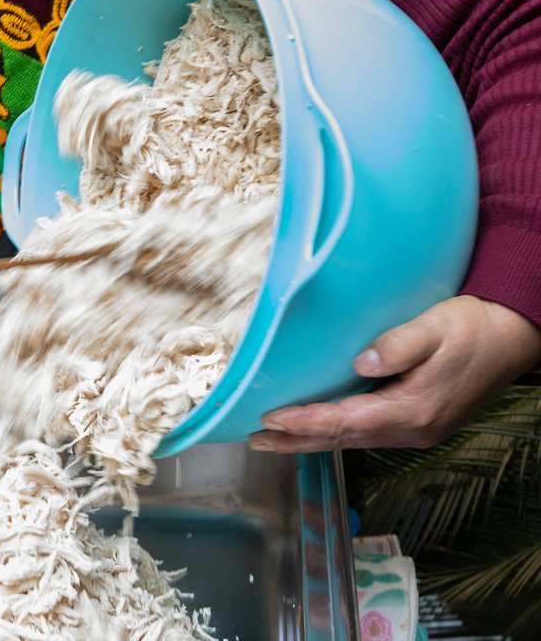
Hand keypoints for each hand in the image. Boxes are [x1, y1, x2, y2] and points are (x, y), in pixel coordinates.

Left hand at [248, 295, 540, 452]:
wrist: (512, 337)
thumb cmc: (474, 327)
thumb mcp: (436, 327)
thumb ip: (398, 345)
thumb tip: (361, 362)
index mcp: (414, 409)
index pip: (346, 420)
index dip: (306, 421)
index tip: (271, 418)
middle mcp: (412, 428)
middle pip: (343, 438)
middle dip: (297, 440)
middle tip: (255, 439)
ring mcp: (416, 428)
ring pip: (352, 439)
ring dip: (312, 438)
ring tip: (274, 437)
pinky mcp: (417, 419)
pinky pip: (365, 431)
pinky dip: (335, 431)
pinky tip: (318, 427)